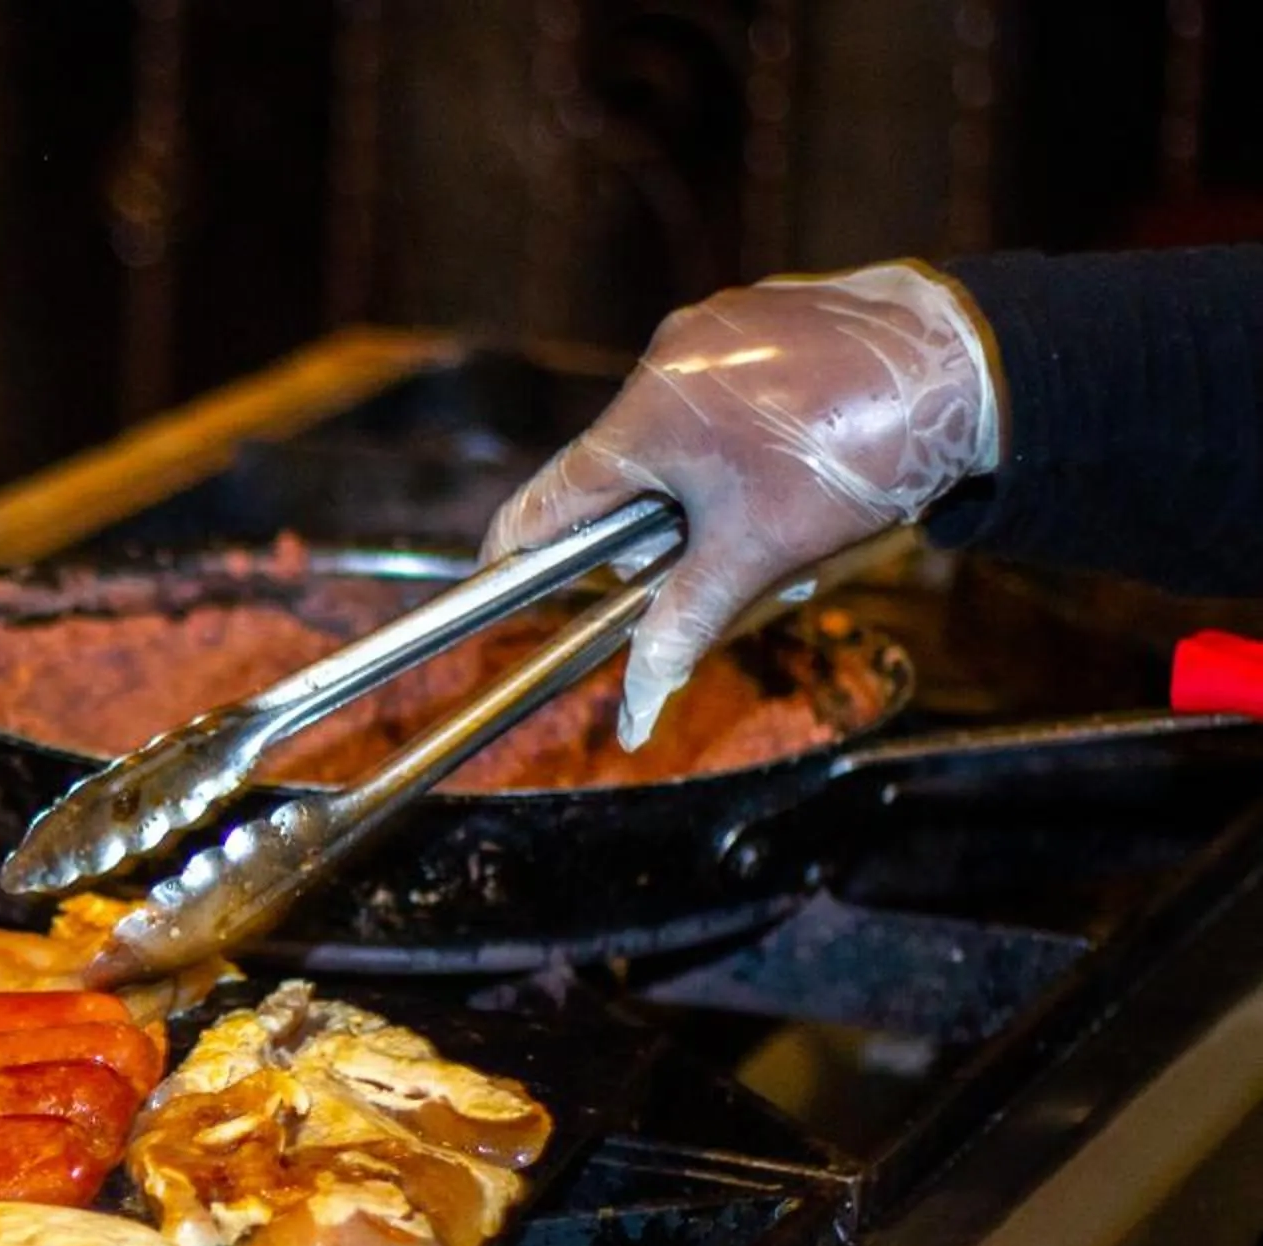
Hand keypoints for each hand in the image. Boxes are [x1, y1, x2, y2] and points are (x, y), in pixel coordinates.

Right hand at [483, 261, 1000, 747]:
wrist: (973, 362)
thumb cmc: (856, 455)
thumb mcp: (760, 553)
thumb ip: (683, 624)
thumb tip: (634, 709)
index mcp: (646, 415)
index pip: (548, 498)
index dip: (517, 552)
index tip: (495, 584)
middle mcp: (667, 357)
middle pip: (618, 469)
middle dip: (649, 525)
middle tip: (706, 556)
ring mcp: (717, 327)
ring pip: (675, 431)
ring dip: (699, 482)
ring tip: (772, 504)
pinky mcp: (763, 313)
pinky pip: (722, 390)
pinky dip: (738, 434)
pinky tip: (795, 454)